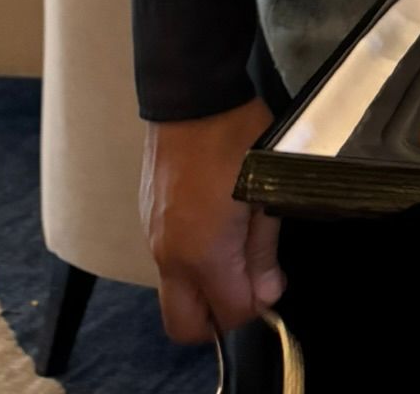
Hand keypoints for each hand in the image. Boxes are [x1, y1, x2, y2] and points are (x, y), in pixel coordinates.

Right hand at [141, 98, 284, 343]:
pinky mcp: (148, 217)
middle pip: (184, 325)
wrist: (191, 94)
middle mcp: (170, 255)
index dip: (255, 308)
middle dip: (218, 319)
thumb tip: (266, 294)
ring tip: (235, 246)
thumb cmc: (235, 136)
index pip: (228, 316)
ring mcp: (153, 237)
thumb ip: (263, 250)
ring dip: (203, 287)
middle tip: (247, 285)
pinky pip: (167, 260)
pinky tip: (214, 225)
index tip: (271, 282)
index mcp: (203, 253)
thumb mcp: (265, 191)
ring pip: (174, 292)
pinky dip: (190, 261)